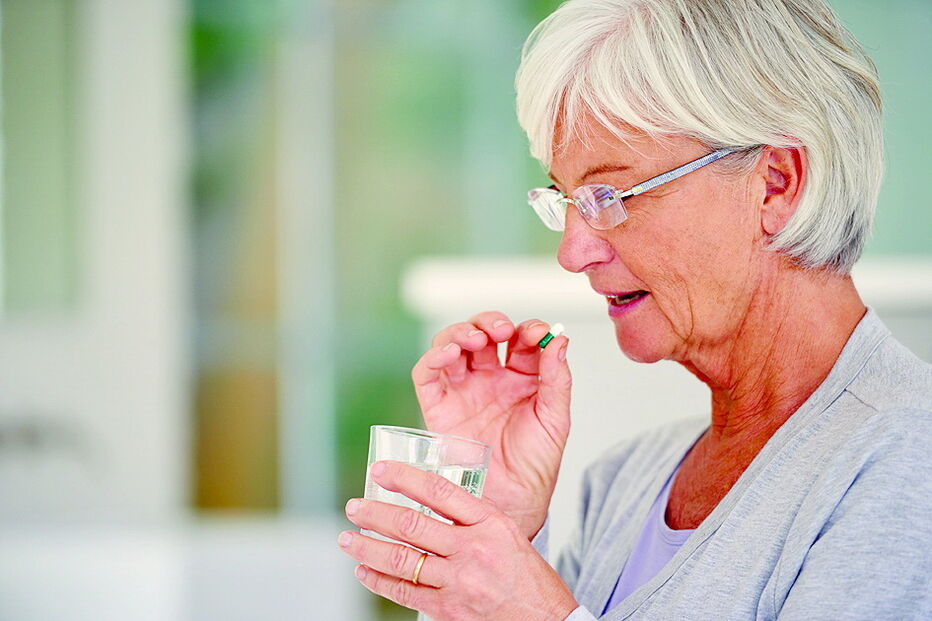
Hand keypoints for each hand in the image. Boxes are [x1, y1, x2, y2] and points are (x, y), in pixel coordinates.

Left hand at [338, 461, 577, 620]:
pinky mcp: (449, 610)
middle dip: (375, 513)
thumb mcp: (508, 534)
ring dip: (369, 547)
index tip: (380, 469)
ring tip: (348, 539)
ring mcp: (459, 581)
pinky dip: (380, 580)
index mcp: (490, 522)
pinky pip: (406, 592)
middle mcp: (473, 549)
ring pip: (403, 559)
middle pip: (412, 525)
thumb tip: (429, 501)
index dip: (405, 478)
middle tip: (354, 506)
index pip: (439, 492)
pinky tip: (365, 571)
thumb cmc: (528, 578)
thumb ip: (472, 518)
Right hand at [412, 312, 570, 538]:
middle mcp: (489, 379)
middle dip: (489, 323)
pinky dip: (432, 358)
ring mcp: (462, 391)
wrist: (513, 502)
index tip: (536, 333)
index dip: (527, 329)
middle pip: (482, 334)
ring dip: (460, 333)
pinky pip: (427, 375)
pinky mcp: (438, 408)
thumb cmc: (536, 465)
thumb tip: (560, 339)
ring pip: (452, 346)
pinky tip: (448, 353)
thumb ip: (557, 378)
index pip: (520, 339)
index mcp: (521, 378)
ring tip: (474, 339)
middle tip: (500, 330)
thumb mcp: (555, 418)